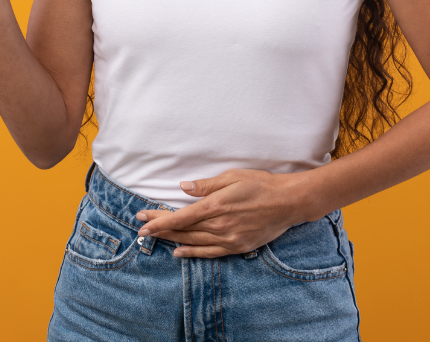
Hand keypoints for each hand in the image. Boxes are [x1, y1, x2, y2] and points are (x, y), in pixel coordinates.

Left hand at [135, 169, 313, 258]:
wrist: (288, 203)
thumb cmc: (261, 184)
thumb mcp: (233, 177)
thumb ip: (206, 185)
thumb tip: (183, 187)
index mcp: (216, 206)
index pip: (180, 217)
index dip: (159, 221)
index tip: (142, 222)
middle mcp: (219, 226)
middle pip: (182, 230)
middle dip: (160, 229)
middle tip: (141, 227)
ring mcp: (228, 239)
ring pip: (193, 242)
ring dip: (171, 240)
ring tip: (154, 238)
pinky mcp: (236, 247)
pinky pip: (209, 253)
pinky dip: (192, 253)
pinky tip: (179, 252)